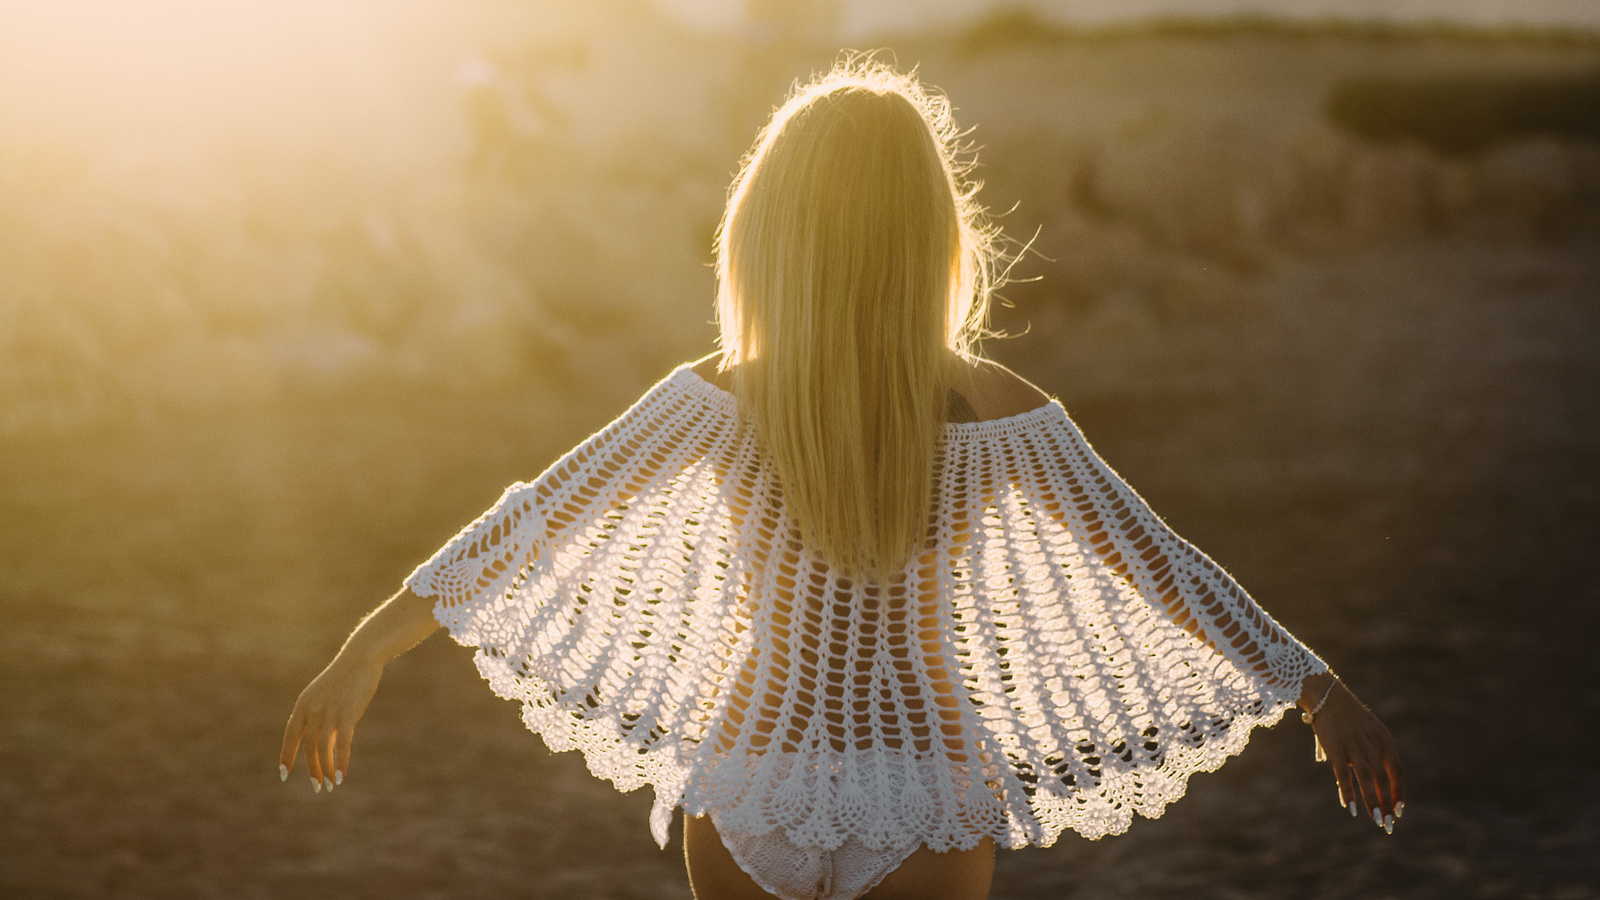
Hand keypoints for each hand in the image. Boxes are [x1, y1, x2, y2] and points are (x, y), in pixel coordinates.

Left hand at [279, 651, 382, 792]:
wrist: (361, 657)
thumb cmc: (345, 677)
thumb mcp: (325, 695)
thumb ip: (319, 716)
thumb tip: (322, 742)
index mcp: (303, 705)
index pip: (290, 735)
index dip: (286, 756)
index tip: (284, 774)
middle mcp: (312, 710)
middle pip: (308, 747)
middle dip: (313, 770)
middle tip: (317, 787)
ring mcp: (329, 713)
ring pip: (323, 749)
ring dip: (326, 770)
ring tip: (330, 785)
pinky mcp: (348, 715)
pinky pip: (342, 745)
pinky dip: (341, 762)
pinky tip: (342, 776)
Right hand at [1305, 679, 1404, 831]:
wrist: (1326, 695)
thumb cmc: (1346, 715)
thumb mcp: (1366, 731)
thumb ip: (1369, 754)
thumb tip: (1360, 779)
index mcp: (1385, 740)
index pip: (1396, 771)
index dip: (1398, 792)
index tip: (1398, 810)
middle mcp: (1373, 745)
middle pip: (1384, 780)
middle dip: (1387, 804)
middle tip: (1389, 824)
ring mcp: (1355, 748)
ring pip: (1368, 781)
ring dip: (1373, 803)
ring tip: (1377, 821)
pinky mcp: (1336, 750)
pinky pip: (1344, 777)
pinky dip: (1349, 793)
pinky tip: (1351, 809)